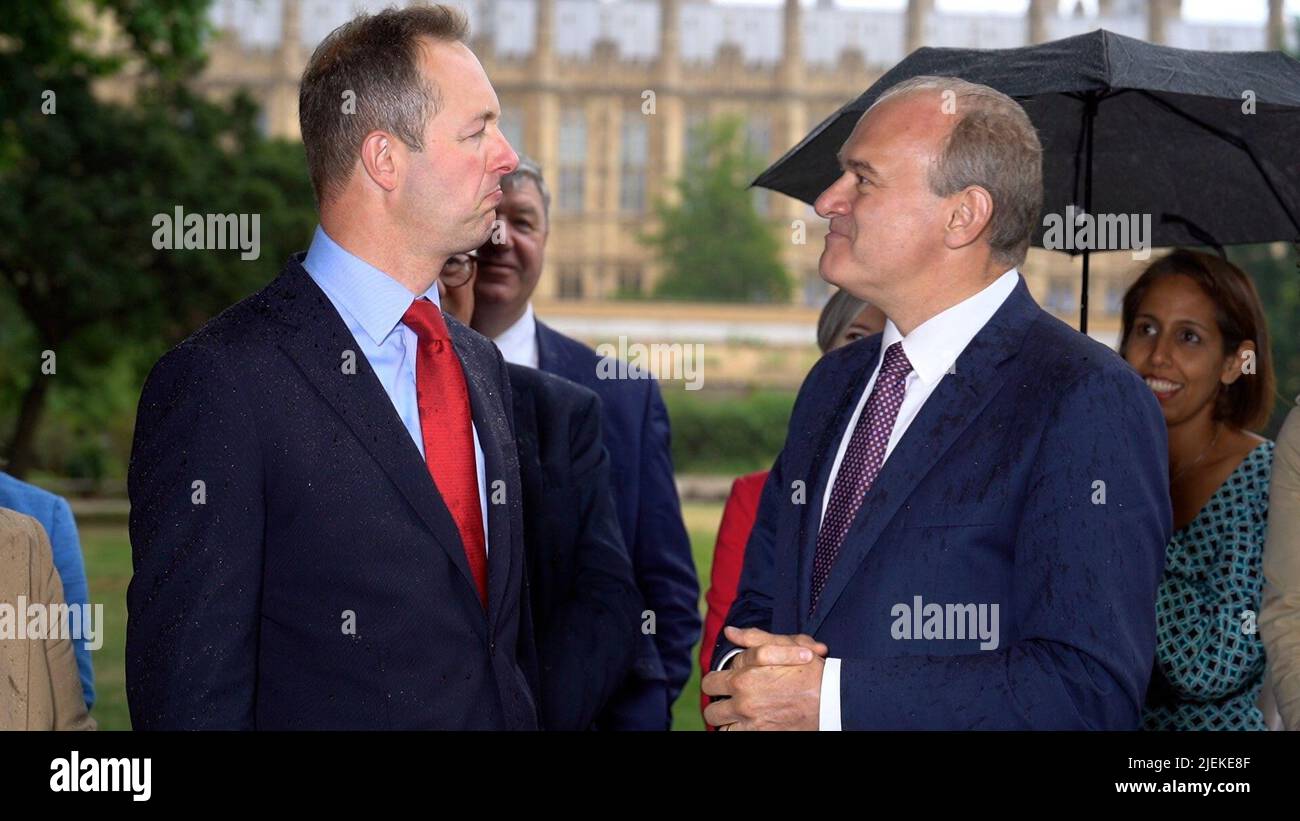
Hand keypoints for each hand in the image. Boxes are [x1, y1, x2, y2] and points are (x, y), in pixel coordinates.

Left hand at [702, 627, 827, 730]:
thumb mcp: (782, 645)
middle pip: (711, 711)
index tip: (725, 683)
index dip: (716, 682)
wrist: (832, 698)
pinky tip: (750, 724)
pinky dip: (740, 732)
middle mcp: (743, 703)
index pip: (709, 683)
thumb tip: (730, 632)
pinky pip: (737, 737)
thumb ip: (753, 638)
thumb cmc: (809, 670)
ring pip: (722, 728)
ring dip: (728, 722)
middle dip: (719, 705)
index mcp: (742, 679)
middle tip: (730, 702)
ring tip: (740, 715)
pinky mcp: (763, 736)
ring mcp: (752, 724)